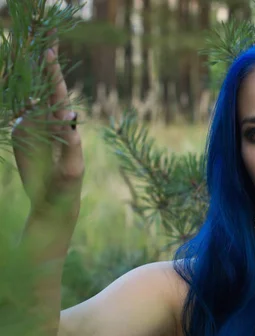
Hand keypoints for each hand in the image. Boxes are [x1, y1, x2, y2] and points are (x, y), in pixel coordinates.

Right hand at [11, 32, 83, 218]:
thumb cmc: (68, 186)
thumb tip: (70, 117)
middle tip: (39, 41)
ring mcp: (34, 126)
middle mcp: (51, 120)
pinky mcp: (21, 134)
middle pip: (43, 89)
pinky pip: (16, 113)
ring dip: (23, 79)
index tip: (49, 53)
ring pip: (27, 98)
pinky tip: (9, 86)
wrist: (52, 201)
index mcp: (66, 125)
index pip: (60, 95)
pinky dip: (13, 100)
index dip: (54, 74)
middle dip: (41, 66)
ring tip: (17, 58)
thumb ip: (71, 144)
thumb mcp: (72, 167)